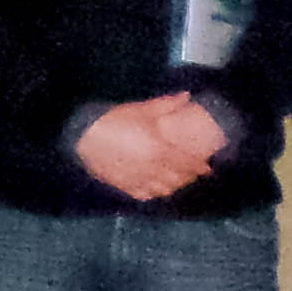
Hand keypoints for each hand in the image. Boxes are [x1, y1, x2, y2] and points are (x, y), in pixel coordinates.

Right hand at [74, 94, 218, 202]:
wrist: (84, 136)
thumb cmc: (114, 120)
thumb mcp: (141, 109)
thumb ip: (166, 105)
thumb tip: (186, 96)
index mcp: (160, 150)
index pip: (186, 163)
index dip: (199, 167)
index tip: (207, 168)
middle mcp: (153, 169)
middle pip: (177, 179)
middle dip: (188, 177)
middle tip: (193, 173)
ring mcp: (138, 180)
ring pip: (163, 189)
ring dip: (173, 186)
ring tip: (176, 181)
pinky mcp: (124, 185)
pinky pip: (144, 194)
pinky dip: (153, 193)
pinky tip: (155, 189)